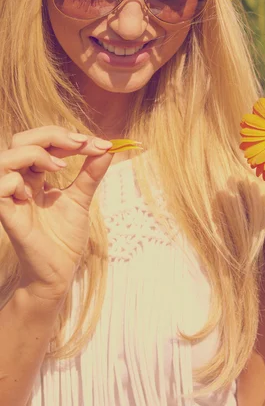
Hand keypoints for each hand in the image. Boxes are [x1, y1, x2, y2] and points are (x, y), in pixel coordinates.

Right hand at [0, 126, 113, 302]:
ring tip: (60, 166)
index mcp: (36, 176)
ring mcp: (11, 198)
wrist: (59, 273)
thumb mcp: (81, 199)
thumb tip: (109, 148)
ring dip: (34, 154)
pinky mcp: (6, 215)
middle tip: (81, 144)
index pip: (44, 142)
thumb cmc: (65, 238)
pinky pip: (0, 187)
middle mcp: (20, 182)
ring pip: (4, 158)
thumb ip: (91, 173)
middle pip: (21, 140)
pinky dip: (16, 182)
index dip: (69, 136)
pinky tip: (35, 194)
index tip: (100, 144)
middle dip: (52, 135)